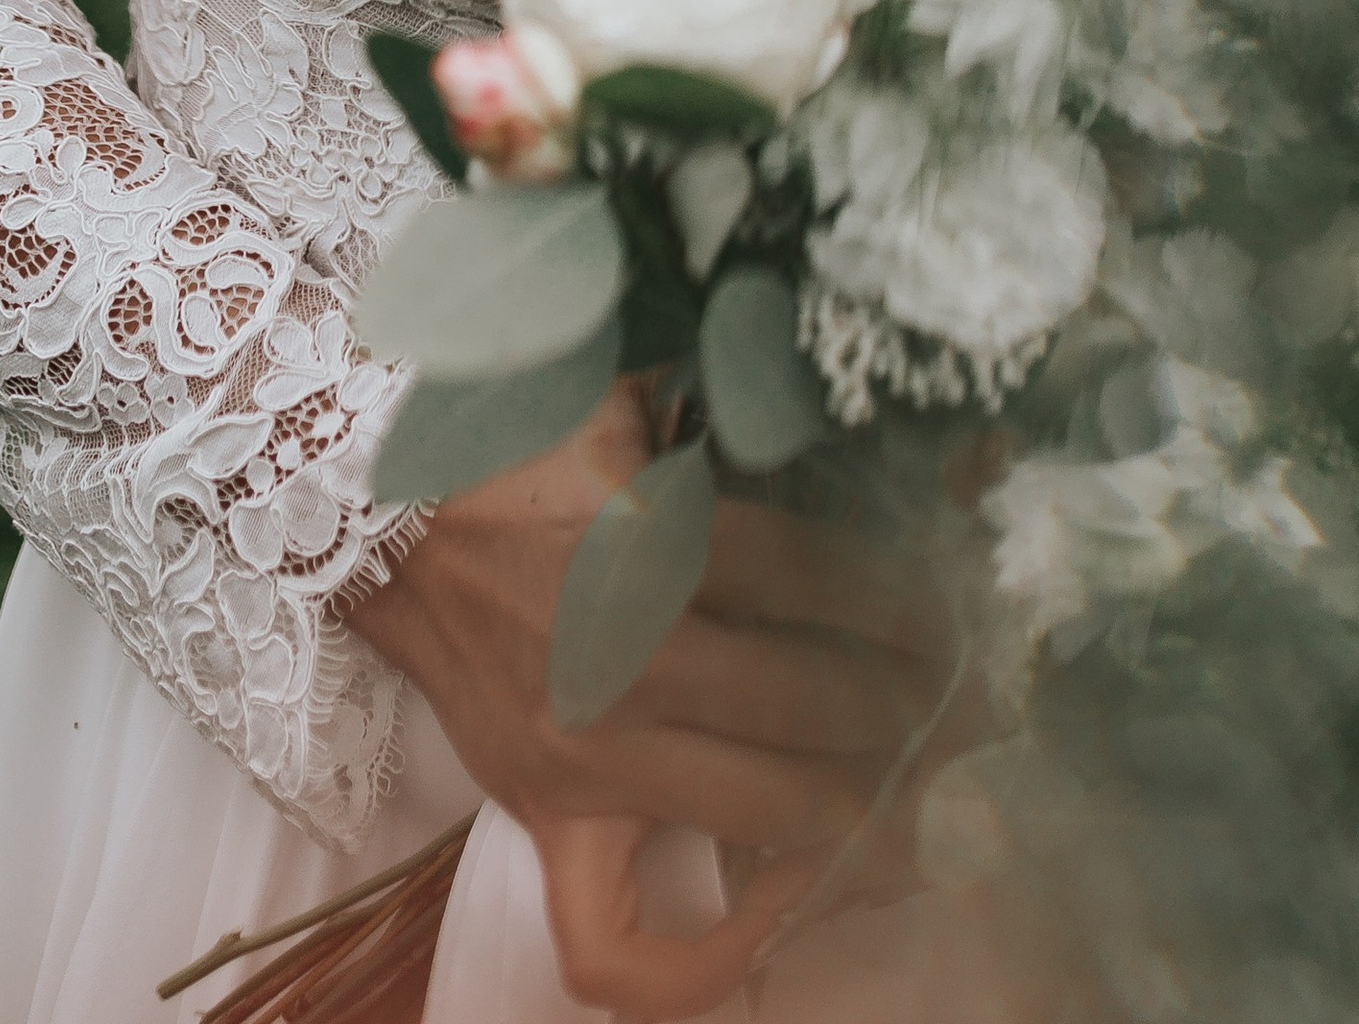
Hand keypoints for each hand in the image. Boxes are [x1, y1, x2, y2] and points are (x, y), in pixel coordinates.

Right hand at [339, 380, 954, 1005]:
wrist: (383, 515)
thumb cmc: (522, 445)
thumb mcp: (632, 396)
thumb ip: (737, 407)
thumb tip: (887, 420)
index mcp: (644, 537)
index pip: (813, 576)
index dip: (901, 597)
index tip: (952, 609)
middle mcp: (620, 657)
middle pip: (808, 702)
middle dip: (913, 708)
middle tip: (975, 710)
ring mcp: (583, 753)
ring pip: (758, 813)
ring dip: (862, 813)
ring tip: (926, 809)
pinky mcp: (548, 813)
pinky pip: (617, 946)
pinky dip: (705, 962)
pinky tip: (779, 923)